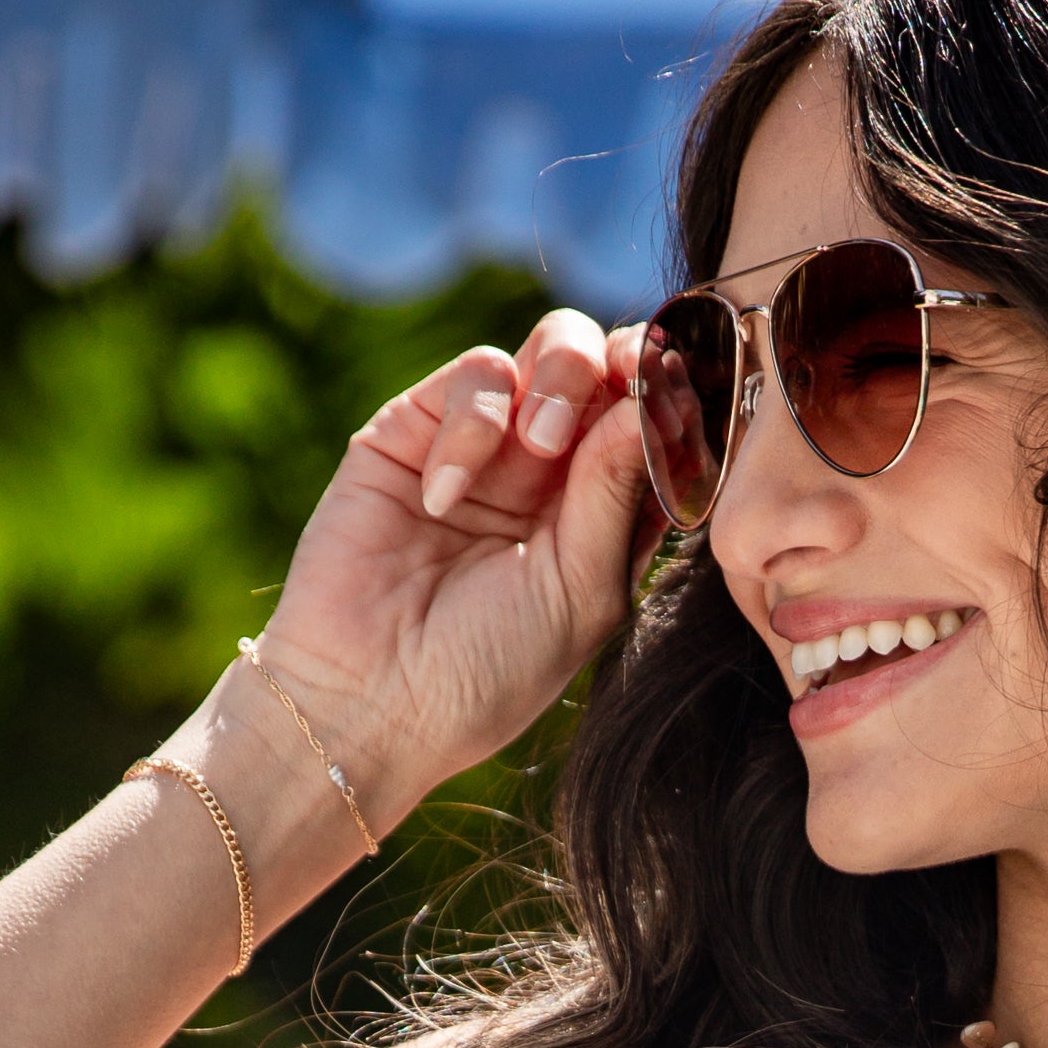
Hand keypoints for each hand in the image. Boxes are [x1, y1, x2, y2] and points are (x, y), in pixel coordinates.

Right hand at [248, 311, 657, 827]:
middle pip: (616, 372)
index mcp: (609, 519)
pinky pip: (478, 375)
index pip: (661, 432)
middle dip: (630, 362)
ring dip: (563, 378)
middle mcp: (557, 474)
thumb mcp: (579, 592)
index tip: (679, 401)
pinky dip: (476, 421)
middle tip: (628, 379)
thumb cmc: (486, 670)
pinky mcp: (421, 426)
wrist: (367, 699)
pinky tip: (446, 496)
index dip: (677, 402)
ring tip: (539, 443)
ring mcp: (492, 445)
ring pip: (554, 349)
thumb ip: (616, 493)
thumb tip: (650, 397)